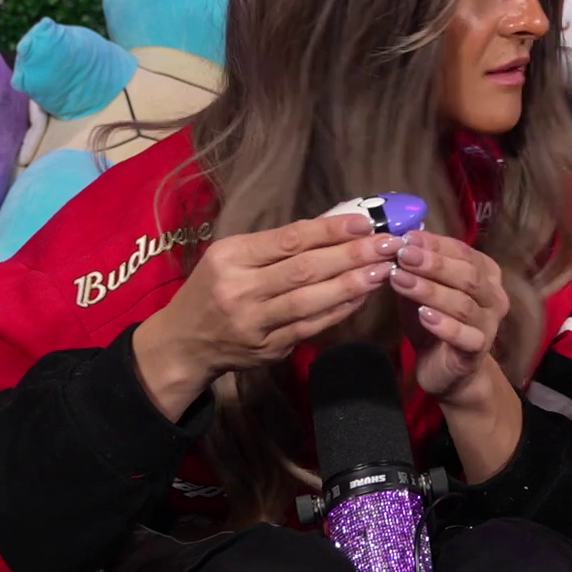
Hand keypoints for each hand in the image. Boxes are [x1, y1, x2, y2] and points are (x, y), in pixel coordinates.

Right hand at [133, 214, 400, 419]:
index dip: (329, 231)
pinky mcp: (268, 348)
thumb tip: (335, 224)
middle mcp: (240, 289)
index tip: (364, 223)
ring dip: (352, 284)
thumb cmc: (214, 288)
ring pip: (310, 300)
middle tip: (387, 244)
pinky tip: (363, 296)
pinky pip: (311, 326)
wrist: (183, 343)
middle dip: (351, 256)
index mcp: (231, 257)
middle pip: (304, 269)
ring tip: (383, 270)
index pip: (288, 240)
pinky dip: (340, 310)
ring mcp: (254, 322)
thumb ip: (276, 244)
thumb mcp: (231, 256)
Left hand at [389, 232, 509, 402]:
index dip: (435, 244)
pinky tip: (422, 315)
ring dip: (430, 290)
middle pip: (468, 275)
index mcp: (486, 274)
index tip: (405, 238)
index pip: (464, 252)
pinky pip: (464, 336)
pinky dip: (443, 324)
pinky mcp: (477, 351)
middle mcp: (494, 297)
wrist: (446, 368)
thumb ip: (416, 267)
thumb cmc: (436, 320)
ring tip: (401, 280)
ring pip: (463, 304)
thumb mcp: (424, 288)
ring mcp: (489, 325)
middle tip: (402, 255)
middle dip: (433, 264)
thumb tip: (397, 239)